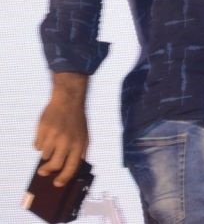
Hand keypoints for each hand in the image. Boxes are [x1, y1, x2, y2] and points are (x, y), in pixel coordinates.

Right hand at [34, 72, 88, 186]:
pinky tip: (46, 134)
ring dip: (46, 151)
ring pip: (44, 154)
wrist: (68, 101)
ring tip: (52, 140)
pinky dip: (40, 143)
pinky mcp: (42, 130)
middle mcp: (66, 141)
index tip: (57, 184)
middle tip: (43, 171)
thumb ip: (79, 152)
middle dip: (47, 170)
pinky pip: (37, 145)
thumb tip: (72, 170)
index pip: (72, 167)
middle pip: (54, 164)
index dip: (64, 178)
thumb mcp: (84, 136)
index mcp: (79, 144)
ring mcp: (53, 135)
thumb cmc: (76, 121)